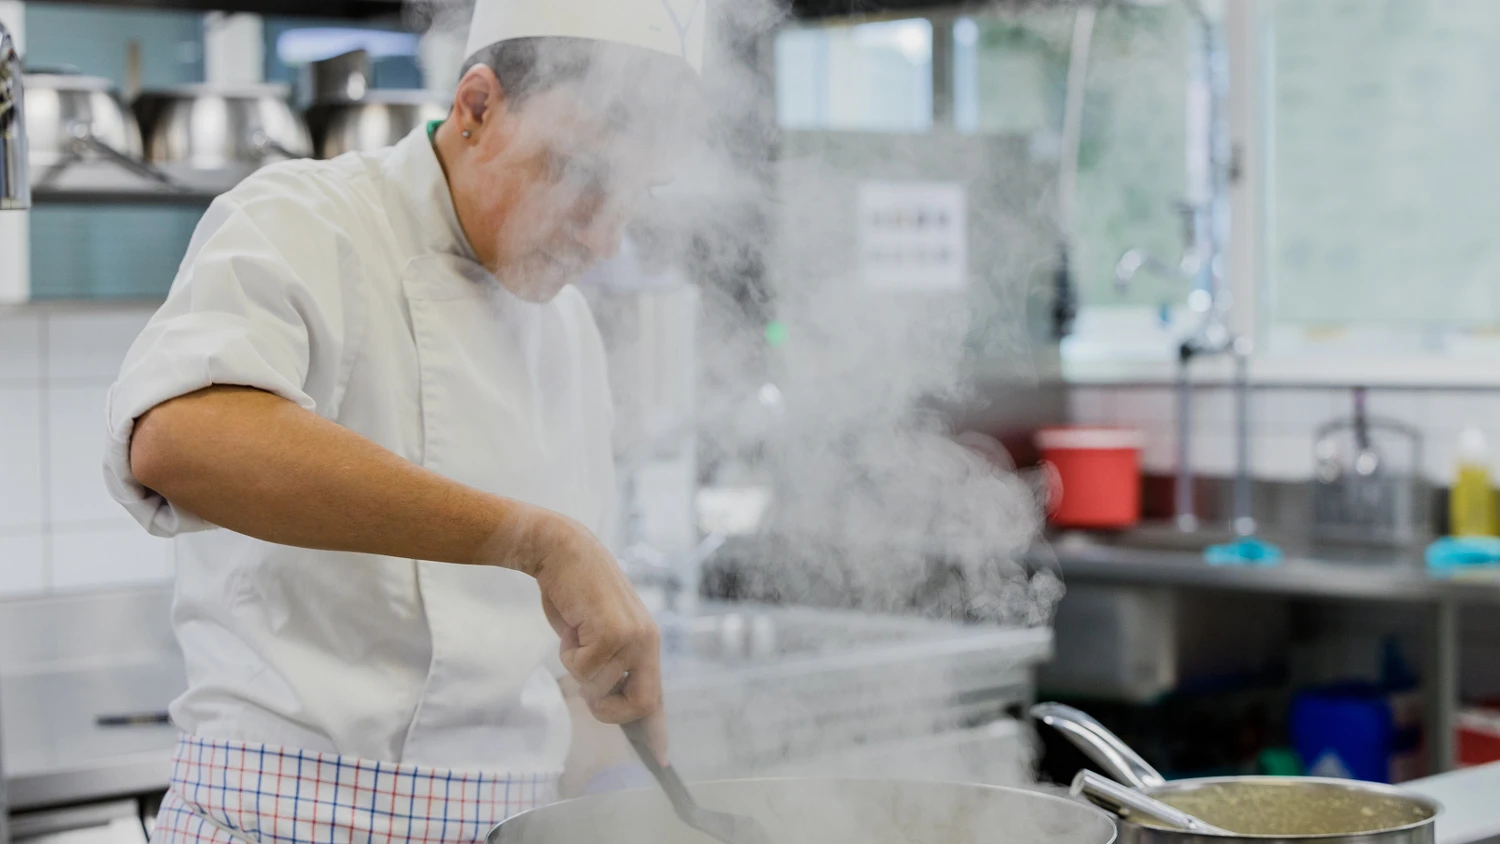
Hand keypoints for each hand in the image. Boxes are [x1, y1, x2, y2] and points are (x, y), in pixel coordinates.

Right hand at [528, 512, 667, 762]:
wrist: (561, 551)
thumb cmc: (575, 594)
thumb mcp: (598, 632)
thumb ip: (610, 663)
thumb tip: (607, 700)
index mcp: (647, 643)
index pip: (655, 696)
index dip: (657, 731)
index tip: (661, 759)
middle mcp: (647, 642)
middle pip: (639, 705)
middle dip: (607, 708)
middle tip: (586, 683)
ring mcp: (632, 637)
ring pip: (599, 688)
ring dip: (578, 669)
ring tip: (577, 636)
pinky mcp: (612, 632)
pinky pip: (583, 670)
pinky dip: (568, 655)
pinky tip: (573, 627)